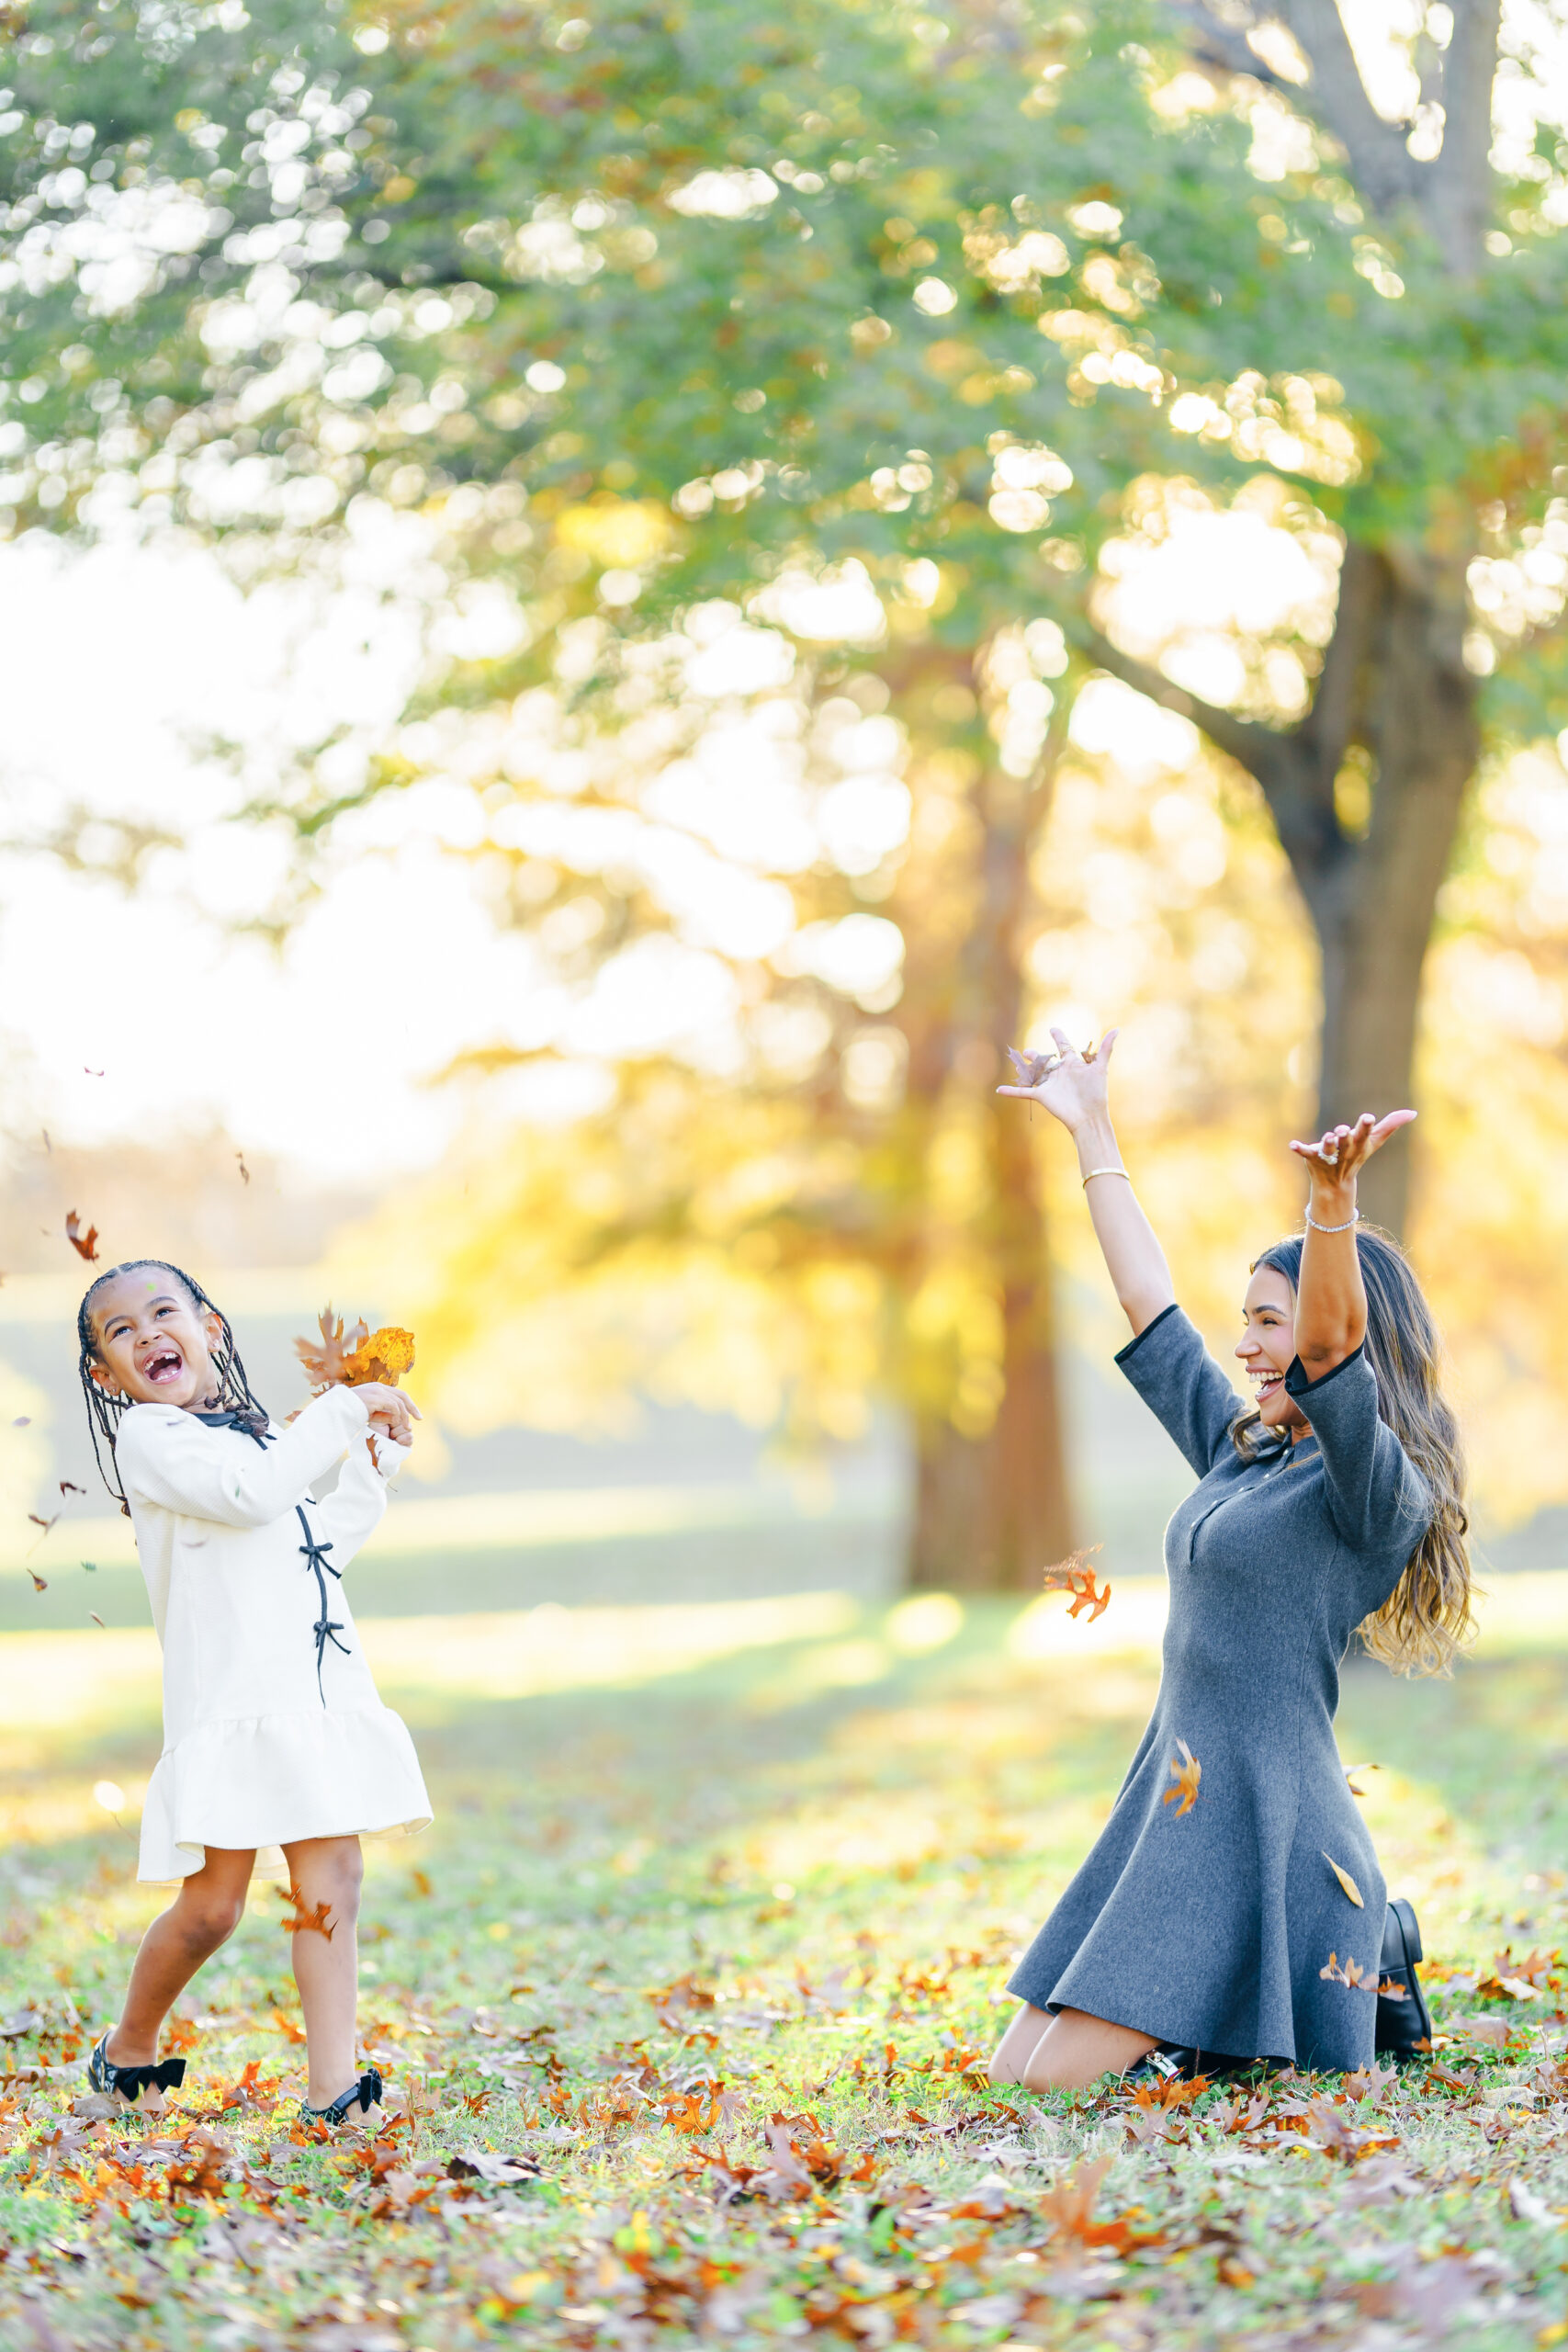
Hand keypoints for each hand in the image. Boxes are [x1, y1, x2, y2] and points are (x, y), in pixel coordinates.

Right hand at [352, 1381, 420, 1445]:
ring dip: (404, 1415)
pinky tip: (397, 1423)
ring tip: (407, 1427)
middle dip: (412, 1407)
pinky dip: (398, 1415)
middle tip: (419, 1418)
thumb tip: (397, 1418)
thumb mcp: (370, 1414)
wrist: (339, 1408)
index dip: (408, 1404)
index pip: (398, 1394)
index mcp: (377, 1388)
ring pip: (399, 1402)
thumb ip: (383, 1414)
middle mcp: (379, 1387)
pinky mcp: (377, 1397)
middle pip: (402, 1396)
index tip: (414, 1415)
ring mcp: (378, 1391)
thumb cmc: (351, 1412)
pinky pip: (393, 1406)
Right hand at [997, 1026, 1118, 1133]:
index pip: (1064, 1048)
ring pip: (1034, 1073)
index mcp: (1073, 1065)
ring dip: (1025, 1067)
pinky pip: (1024, 1092)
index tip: (1053, 1030)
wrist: (1089, 1116)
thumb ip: (1105, 1048)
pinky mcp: (1042, 1095)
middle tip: (1028, 1051)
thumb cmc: (1096, 1093)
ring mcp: (1050, 1084)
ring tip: (1018, 1059)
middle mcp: (1060, 1073)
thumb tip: (1116, 1029)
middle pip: (1045, 1061)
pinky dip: (1011, 1091)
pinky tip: (999, 1090)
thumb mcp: (1100, 1068)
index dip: (1059, 1038)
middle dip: (1036, 1056)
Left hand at [1289, 1109, 1415, 1197]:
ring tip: (1327, 1137)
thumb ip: (1391, 1125)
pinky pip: (1305, 1152)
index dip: (1366, 1127)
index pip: (1364, 1134)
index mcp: (1359, 1144)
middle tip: (1343, 1130)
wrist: (1336, 1185)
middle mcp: (1344, 1150)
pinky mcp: (1312, 1158)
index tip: (1368, 1117)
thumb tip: (1413, 1112)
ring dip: (1327, 1143)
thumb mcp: (1374, 1141)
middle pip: (1346, 1142)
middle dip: (1345, 1137)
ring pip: (1328, 1149)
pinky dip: (1299, 1149)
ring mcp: (1328, 1155)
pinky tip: (1292, 1144)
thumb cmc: (1356, 1156)